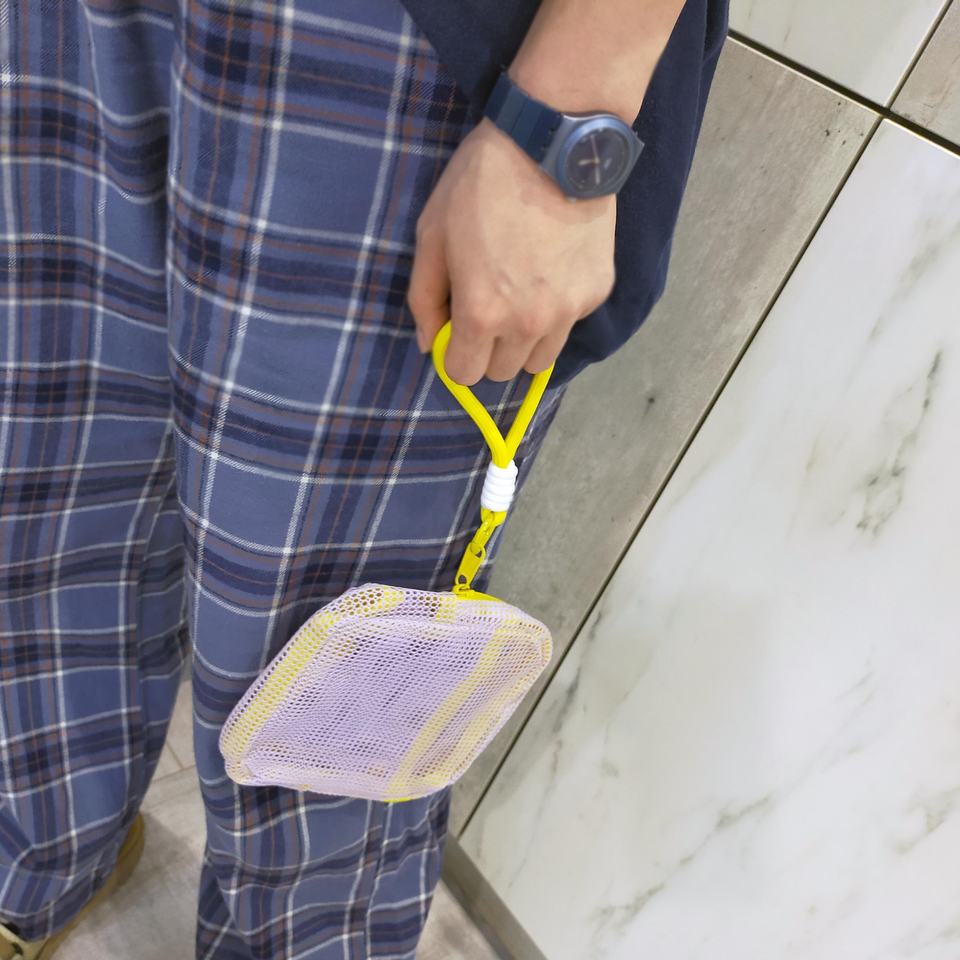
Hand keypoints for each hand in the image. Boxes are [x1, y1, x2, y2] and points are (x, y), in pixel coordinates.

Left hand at [406, 116, 616, 385]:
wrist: (552, 143)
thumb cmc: (480, 184)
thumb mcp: (432, 235)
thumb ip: (424, 299)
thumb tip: (428, 345)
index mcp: (482, 314)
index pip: (464, 374)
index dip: (454, 353)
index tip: (456, 328)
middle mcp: (529, 324)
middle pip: (502, 372)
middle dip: (488, 349)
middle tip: (489, 305)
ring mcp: (569, 311)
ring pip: (540, 358)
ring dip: (525, 339)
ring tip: (522, 293)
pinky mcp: (597, 292)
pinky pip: (571, 323)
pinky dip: (558, 309)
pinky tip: (551, 267)